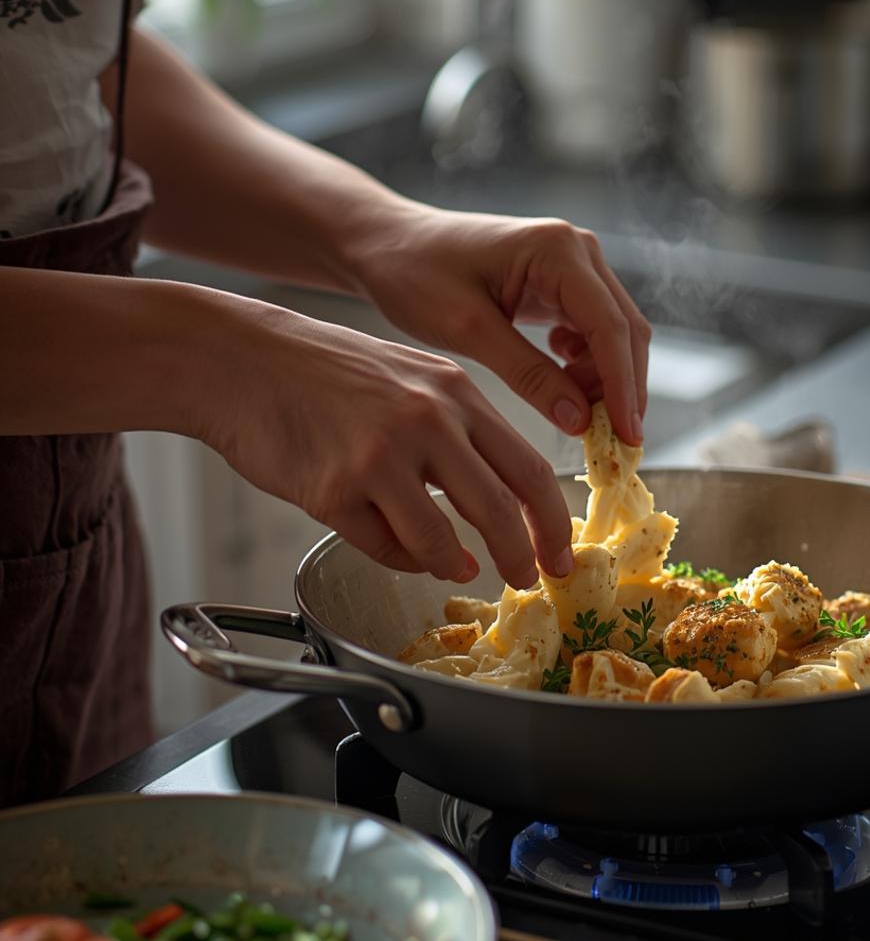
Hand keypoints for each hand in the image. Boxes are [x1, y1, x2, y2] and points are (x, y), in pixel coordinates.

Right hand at [200, 304, 574, 587]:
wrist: (237, 359)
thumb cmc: (326, 373)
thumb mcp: (411, 381)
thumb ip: (457, 437)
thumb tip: (490, 515)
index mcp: (455, 392)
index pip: (530, 468)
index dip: (553, 522)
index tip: (561, 554)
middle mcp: (426, 422)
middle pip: (499, 512)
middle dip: (522, 558)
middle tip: (527, 582)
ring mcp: (379, 457)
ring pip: (441, 544)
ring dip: (455, 566)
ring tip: (457, 569)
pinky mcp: (333, 491)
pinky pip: (384, 548)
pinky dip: (399, 557)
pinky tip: (397, 545)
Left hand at [340, 204, 650, 443]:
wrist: (387, 243)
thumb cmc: (414, 274)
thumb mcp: (469, 330)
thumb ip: (529, 375)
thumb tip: (581, 421)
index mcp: (557, 250)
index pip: (611, 328)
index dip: (624, 387)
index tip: (627, 437)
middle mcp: (578, 250)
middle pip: (625, 331)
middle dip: (622, 389)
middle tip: (613, 445)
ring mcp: (574, 264)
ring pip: (615, 334)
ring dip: (605, 380)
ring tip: (575, 415)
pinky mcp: (563, 281)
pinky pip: (594, 331)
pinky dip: (587, 366)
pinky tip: (558, 381)